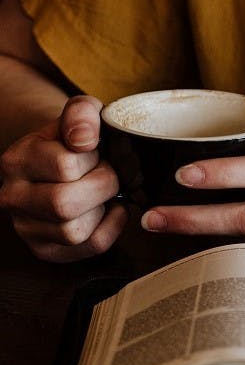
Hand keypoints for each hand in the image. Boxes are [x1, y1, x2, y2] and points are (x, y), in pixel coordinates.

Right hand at [0, 95, 126, 261]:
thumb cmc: (76, 141)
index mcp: (16, 161)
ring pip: (74, 231)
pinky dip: (112, 227)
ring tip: (104, 193)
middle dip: (102, 187)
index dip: (94, 159)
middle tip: (109, 176)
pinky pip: (90, 246)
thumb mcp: (79, 116)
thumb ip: (83, 114)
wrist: (62, 164)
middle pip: (64, 204)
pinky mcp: (46, 250)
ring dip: (103, 209)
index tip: (97, 154)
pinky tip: (110, 210)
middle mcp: (12, 197)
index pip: (64, 165)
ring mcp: (26, 228)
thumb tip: (83, 140)